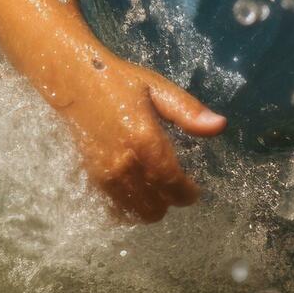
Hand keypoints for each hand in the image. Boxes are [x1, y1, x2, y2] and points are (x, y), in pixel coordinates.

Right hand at [65, 60, 225, 222]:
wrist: (73, 79)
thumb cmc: (119, 80)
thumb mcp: (156, 87)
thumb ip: (187, 110)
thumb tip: (220, 125)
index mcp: (145, 141)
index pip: (174, 185)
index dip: (189, 192)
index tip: (194, 186)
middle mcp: (125, 164)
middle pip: (159, 206)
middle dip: (172, 198)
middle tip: (175, 181)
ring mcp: (106, 175)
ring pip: (139, 213)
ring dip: (153, 204)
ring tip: (156, 184)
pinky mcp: (93, 178)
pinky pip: (118, 211)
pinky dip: (131, 206)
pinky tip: (135, 188)